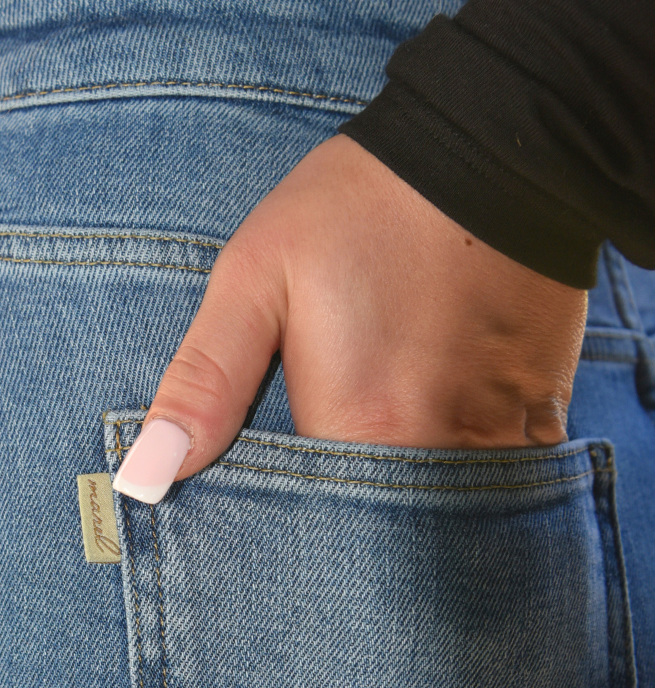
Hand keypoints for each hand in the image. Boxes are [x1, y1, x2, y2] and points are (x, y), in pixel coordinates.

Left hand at [111, 134, 588, 502]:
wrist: (495, 146)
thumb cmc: (362, 206)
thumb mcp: (255, 275)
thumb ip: (203, 382)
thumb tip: (145, 475)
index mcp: (361, 424)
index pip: (313, 530)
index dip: (289, 540)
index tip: (270, 529)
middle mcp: (437, 448)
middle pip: (384, 537)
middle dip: (350, 540)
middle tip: (322, 503)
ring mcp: (500, 436)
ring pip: (446, 518)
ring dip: (410, 515)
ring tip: (379, 469)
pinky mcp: (542, 418)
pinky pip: (502, 483)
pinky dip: (467, 483)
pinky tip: (440, 446)